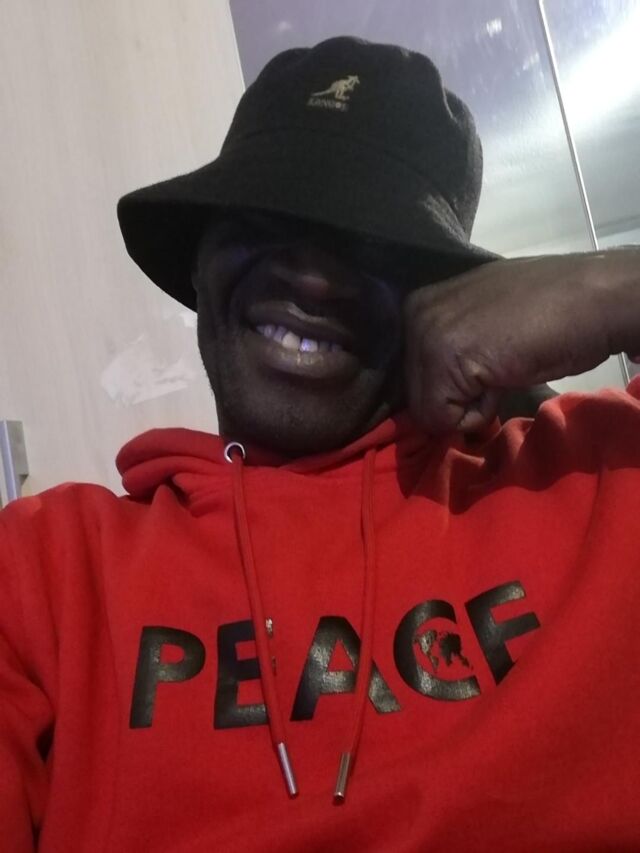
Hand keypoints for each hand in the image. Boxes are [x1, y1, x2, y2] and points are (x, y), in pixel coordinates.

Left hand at [403, 252, 632, 433]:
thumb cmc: (550, 312)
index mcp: (420, 303)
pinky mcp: (444, 356)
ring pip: (427, 410)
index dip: (455, 385)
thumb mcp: (483, 323)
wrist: (593, 298)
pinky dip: (478, 415)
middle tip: (501, 366)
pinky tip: (505, 376)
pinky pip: (442, 418)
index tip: (491, 360)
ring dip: (470, 406)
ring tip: (504, 369)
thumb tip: (441, 395)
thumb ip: (453, 348)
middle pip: (417, 395)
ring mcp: (426, 332)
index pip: (414, 375)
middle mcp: (414, 313)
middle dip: (460, 397)